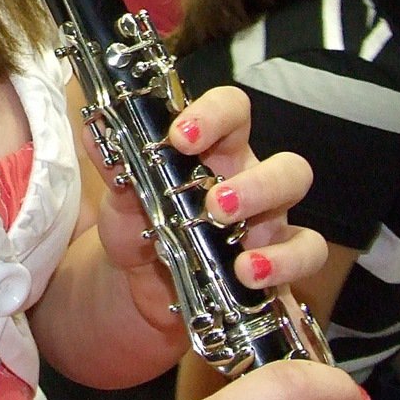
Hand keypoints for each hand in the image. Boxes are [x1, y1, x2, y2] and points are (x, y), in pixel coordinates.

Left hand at [86, 84, 327, 332]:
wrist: (137, 288)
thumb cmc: (139, 228)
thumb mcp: (122, 201)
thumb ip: (115, 168)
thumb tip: (93, 130)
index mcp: (212, 151)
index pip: (232, 111)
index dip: (215, 114)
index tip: (180, 134)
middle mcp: (248, 180)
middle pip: (284, 161)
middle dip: (255, 181)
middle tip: (214, 203)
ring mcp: (268, 222)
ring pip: (297, 202)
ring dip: (268, 214)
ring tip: (230, 237)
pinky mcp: (277, 263)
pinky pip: (306, 254)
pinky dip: (284, 263)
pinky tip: (250, 274)